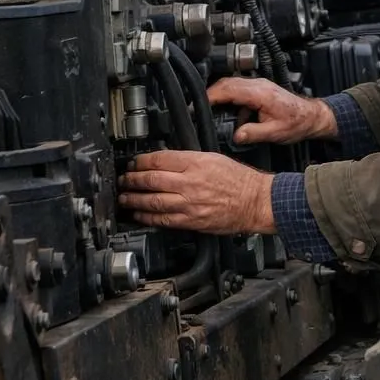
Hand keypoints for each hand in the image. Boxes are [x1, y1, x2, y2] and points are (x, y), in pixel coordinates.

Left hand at [119, 151, 275, 234]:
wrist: (256, 201)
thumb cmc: (240, 180)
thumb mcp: (215, 158)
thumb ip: (189, 160)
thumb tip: (164, 162)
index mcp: (197, 163)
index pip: (159, 159)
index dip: (140, 161)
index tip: (133, 163)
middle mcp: (191, 183)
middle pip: (150, 180)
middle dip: (131, 180)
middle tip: (123, 179)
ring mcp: (189, 203)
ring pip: (152, 201)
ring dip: (133, 199)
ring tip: (124, 197)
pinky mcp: (191, 221)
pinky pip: (162, 220)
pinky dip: (146, 217)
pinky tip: (139, 214)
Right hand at [207, 77, 336, 145]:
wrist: (312, 117)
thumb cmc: (298, 122)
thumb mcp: (275, 132)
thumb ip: (253, 133)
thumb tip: (236, 136)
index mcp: (260, 93)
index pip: (228, 89)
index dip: (210, 96)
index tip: (197, 106)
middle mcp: (258, 85)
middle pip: (226, 83)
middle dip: (209, 95)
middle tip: (197, 109)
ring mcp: (259, 85)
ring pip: (231, 84)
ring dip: (219, 96)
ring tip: (210, 112)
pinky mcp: (260, 89)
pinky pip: (239, 90)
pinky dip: (230, 99)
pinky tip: (230, 114)